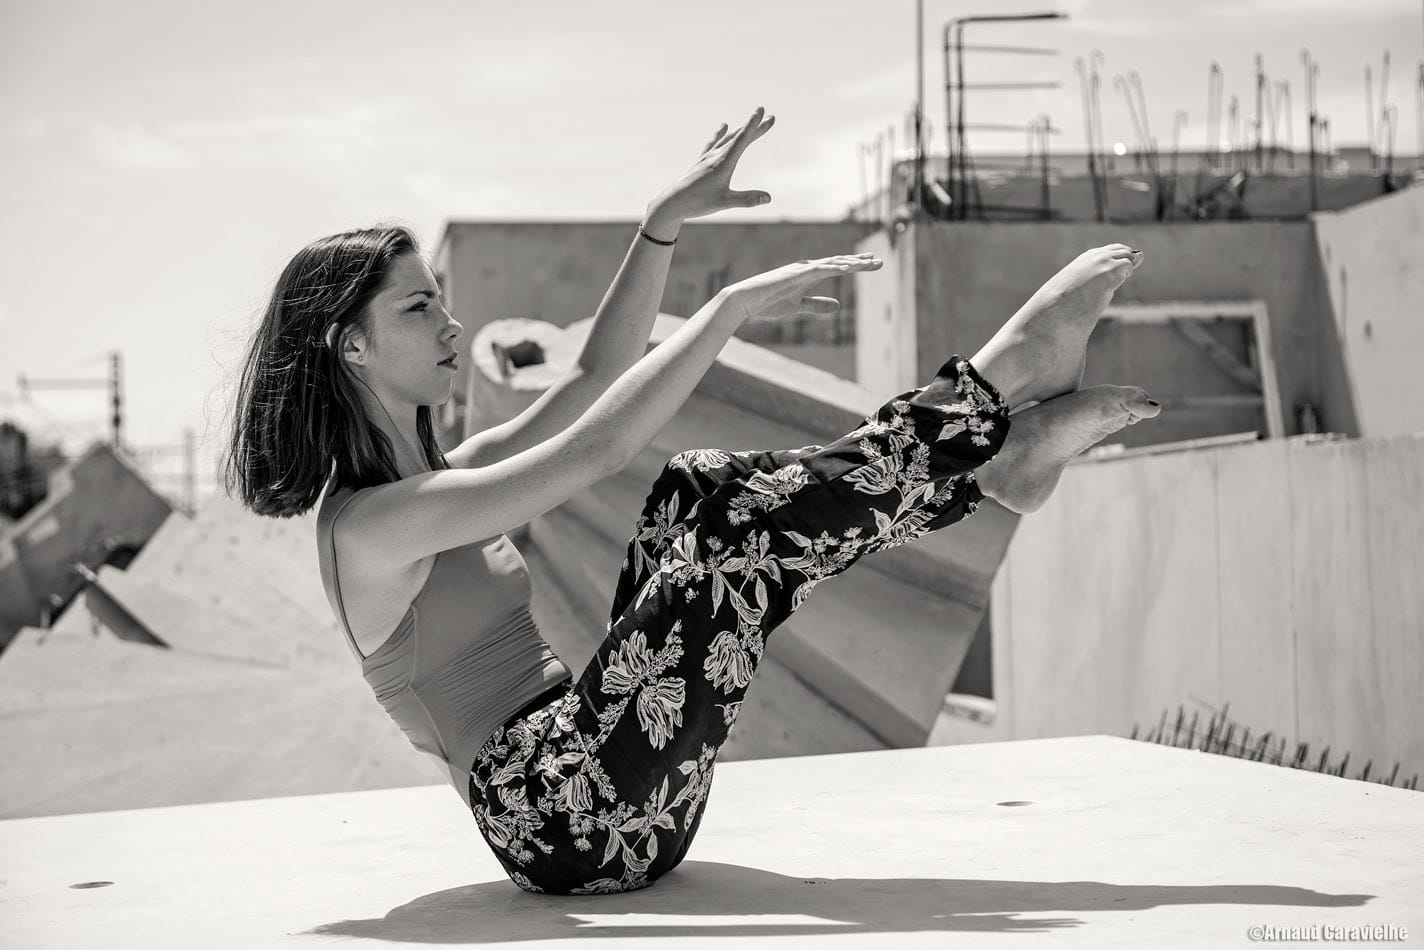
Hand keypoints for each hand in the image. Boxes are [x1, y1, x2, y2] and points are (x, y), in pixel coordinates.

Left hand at [647, 107, 775, 227]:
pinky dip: (721, 134)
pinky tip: (723, 127)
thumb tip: (768, 198)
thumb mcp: (724, 203)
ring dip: (741, 130)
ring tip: (752, 123)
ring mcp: (707, 157)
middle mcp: (715, 155)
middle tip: (771, 118)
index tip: (762, 111)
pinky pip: (713, 143)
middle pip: (739, 137)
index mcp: (723, 162)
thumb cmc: (697, 203)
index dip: (754, 125)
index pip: (742, 139)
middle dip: (755, 127)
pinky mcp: (700, 161)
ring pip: (727, 139)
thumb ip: (746, 199)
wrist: (671, 203)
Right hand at [719, 253, 882, 322]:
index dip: (855, 266)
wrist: (745, 302)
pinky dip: (834, 267)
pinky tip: (848, 268)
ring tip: (870, 263)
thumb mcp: (798, 307)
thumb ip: (817, 305)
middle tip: (879, 262)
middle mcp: (807, 268)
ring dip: (852, 263)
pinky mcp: (795, 274)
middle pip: (838, 262)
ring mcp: (801, 270)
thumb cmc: (767, 303)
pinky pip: (819, 269)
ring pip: (832, 263)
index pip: (836, 268)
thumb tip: (838, 306)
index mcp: (808, 275)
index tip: (871, 264)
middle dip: (860, 262)